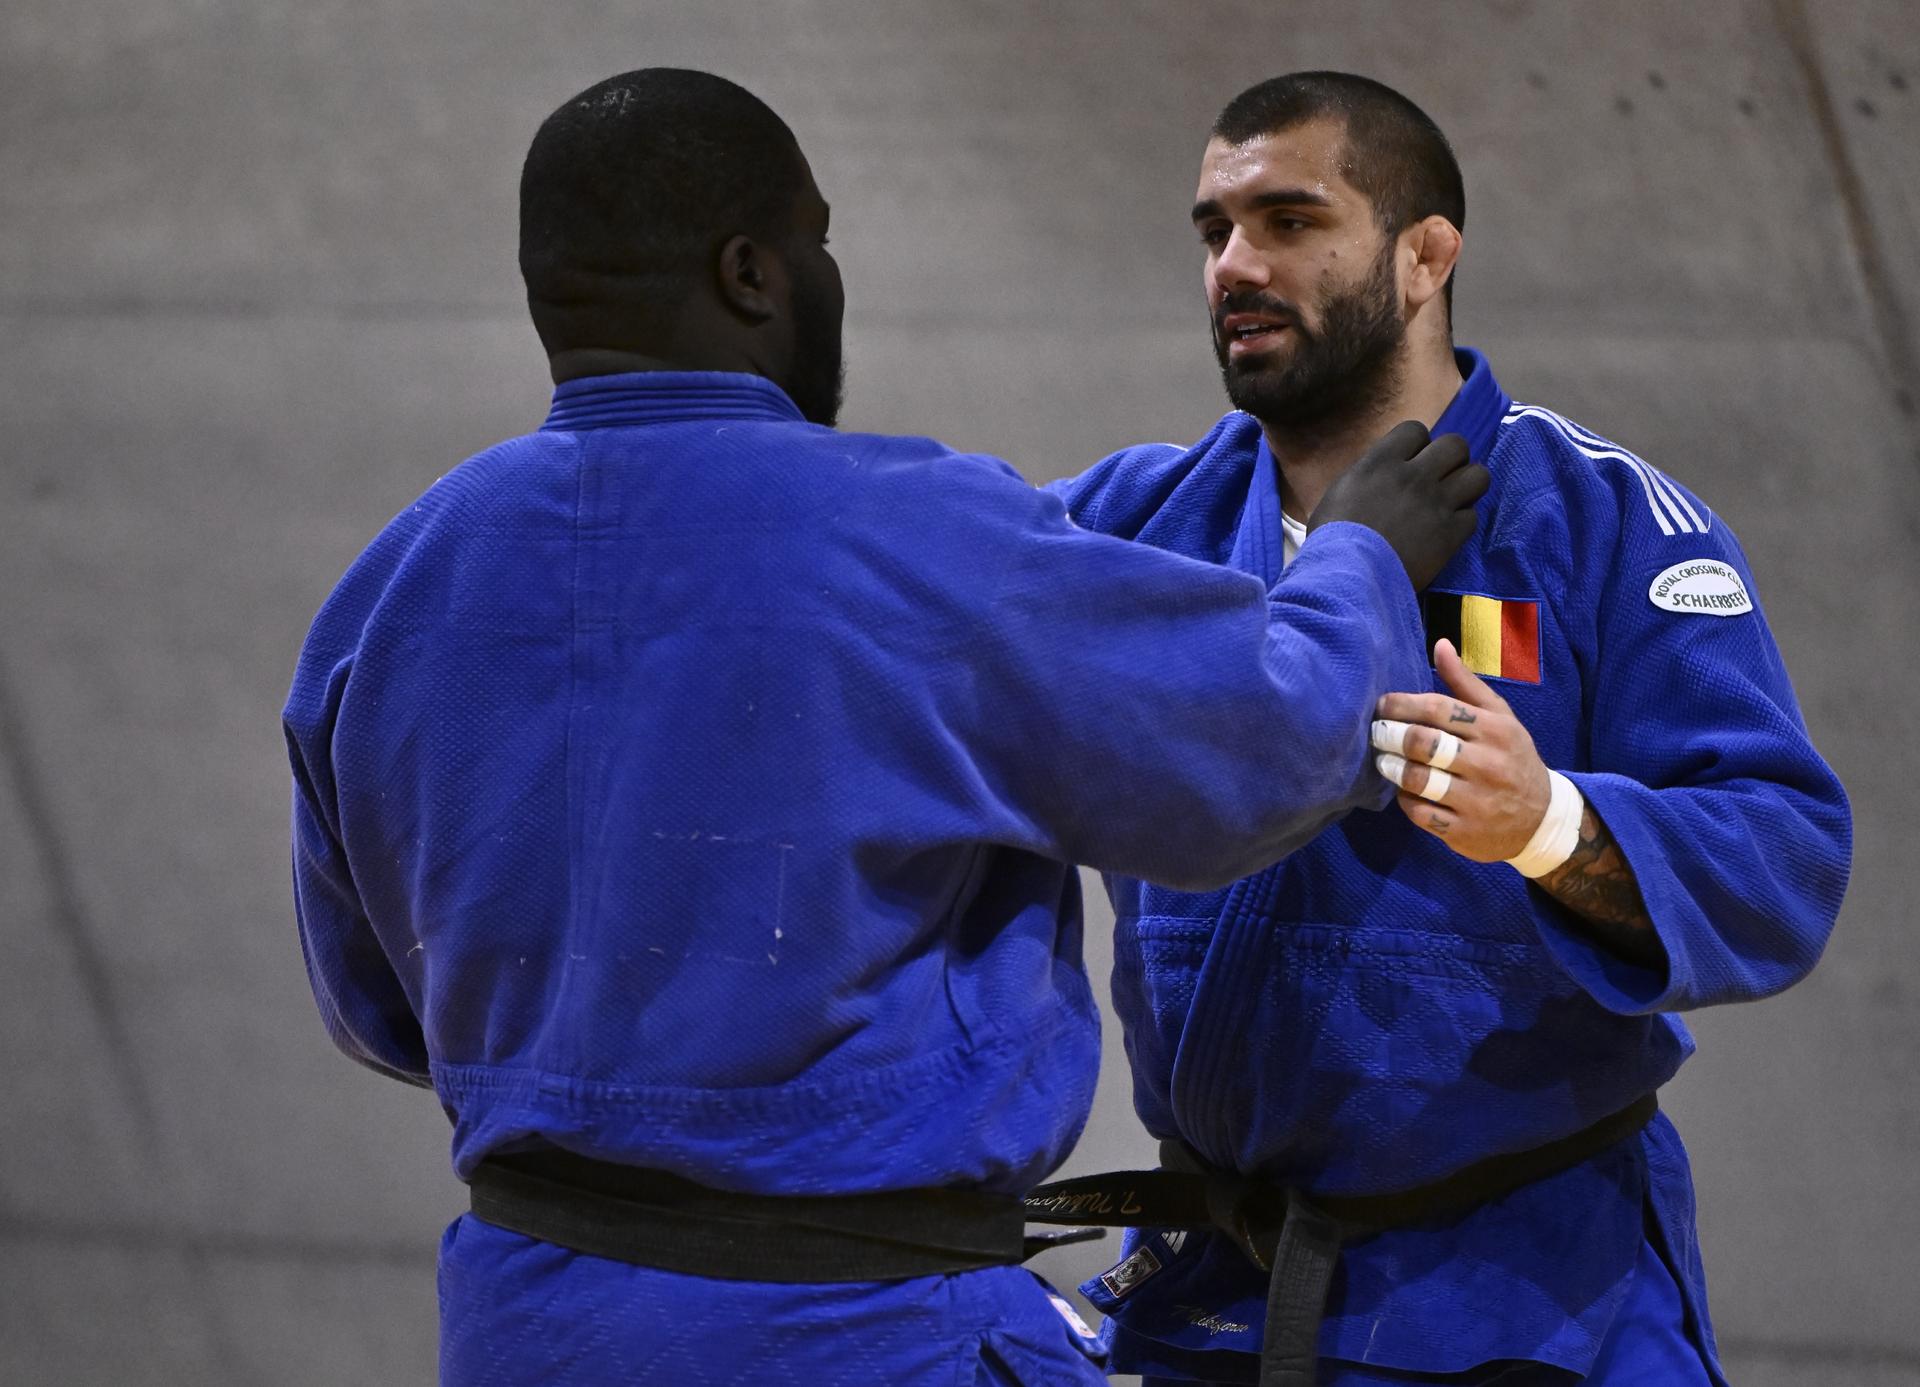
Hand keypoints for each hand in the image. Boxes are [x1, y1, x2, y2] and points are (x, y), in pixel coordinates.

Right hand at [1308, 421, 1489, 589]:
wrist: (1347, 578)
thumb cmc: (1331, 540)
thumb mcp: (1339, 494)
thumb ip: (1367, 475)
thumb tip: (1382, 472)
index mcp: (1381, 463)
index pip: (1415, 430)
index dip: (1417, 445)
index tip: (1410, 462)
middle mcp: (1414, 476)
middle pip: (1456, 445)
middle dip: (1452, 459)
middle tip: (1440, 478)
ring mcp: (1436, 504)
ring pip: (1478, 475)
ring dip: (1467, 486)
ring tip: (1454, 500)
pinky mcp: (1450, 535)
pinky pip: (1472, 516)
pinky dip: (1461, 523)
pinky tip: (1446, 532)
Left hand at [1372, 639, 1550, 861]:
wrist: (1543, 820)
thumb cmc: (1512, 758)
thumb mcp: (1500, 718)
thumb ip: (1465, 684)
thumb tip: (1439, 645)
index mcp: (1495, 730)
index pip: (1439, 709)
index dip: (1403, 705)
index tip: (1382, 705)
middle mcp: (1487, 764)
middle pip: (1424, 743)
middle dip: (1390, 735)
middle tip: (1375, 732)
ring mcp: (1476, 801)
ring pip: (1418, 779)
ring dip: (1392, 768)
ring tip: (1383, 760)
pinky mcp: (1464, 832)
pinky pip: (1420, 813)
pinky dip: (1404, 800)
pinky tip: (1403, 790)